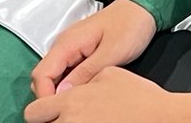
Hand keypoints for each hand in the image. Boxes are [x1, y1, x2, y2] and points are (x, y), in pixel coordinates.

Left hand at [24, 68, 190, 122]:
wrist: (157, 116)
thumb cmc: (138, 96)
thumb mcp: (109, 72)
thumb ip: (86, 78)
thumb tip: (77, 86)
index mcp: (71, 101)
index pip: (34, 111)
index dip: (39, 108)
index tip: (46, 108)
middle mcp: (70, 122)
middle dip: (47, 121)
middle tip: (60, 116)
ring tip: (81, 118)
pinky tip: (92, 122)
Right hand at [31, 0, 157, 99]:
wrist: (141, 8)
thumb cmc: (130, 25)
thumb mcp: (111, 53)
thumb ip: (85, 73)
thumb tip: (62, 94)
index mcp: (68, 42)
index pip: (41, 74)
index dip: (45, 96)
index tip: (57, 110)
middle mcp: (64, 44)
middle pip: (44, 77)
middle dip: (50, 96)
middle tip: (69, 111)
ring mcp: (71, 48)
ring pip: (54, 76)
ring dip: (60, 92)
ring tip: (77, 104)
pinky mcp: (79, 52)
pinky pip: (65, 72)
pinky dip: (69, 85)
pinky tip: (83, 93)